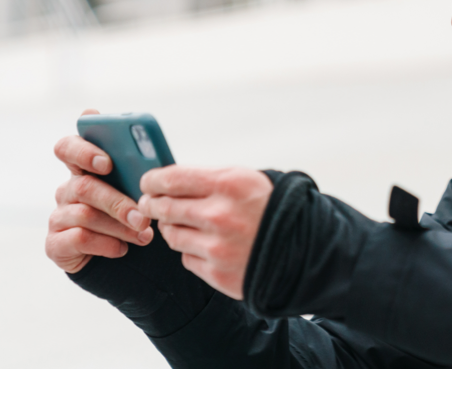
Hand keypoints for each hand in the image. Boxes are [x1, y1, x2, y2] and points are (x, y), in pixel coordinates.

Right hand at [46, 109, 153, 273]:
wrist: (114, 256)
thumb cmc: (128, 214)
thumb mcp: (134, 194)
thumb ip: (137, 178)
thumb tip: (155, 177)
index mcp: (83, 169)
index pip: (68, 148)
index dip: (83, 152)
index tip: (107, 164)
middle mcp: (66, 190)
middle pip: (84, 187)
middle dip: (118, 203)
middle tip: (143, 218)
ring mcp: (58, 217)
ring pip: (85, 215)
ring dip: (119, 227)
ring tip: (144, 236)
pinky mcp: (55, 243)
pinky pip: (79, 239)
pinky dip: (107, 244)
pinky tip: (123, 248)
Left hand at [136, 165, 273, 299]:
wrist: (303, 248)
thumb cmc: (270, 208)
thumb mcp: (245, 181)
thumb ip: (207, 179)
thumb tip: (164, 180)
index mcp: (228, 184)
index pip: (171, 179)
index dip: (152, 180)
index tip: (147, 183)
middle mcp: (220, 214)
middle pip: (164, 208)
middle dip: (153, 205)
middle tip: (151, 205)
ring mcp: (217, 246)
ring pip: (171, 235)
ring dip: (172, 229)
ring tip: (184, 225)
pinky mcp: (217, 272)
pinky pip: (186, 258)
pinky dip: (192, 251)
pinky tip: (207, 245)